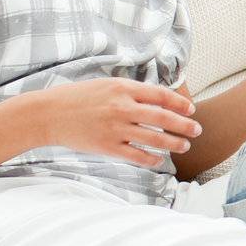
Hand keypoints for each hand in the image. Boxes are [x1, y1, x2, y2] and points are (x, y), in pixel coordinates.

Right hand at [30, 79, 201, 168]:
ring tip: (185, 146)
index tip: (191, 109)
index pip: (160, 95)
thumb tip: (158, 100)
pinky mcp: (107, 147)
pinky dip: (152, 158)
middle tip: (197, 129)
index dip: (179, 103)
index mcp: (123, 88)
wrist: (48, 114)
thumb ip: (131, 92)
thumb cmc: (78, 98)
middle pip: (163, 118)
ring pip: (154, 139)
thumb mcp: (106, 85)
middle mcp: (121, 107)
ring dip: (174, 143)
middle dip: (184, 125)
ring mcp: (115, 129)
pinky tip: (160, 159)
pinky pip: (137, 155)